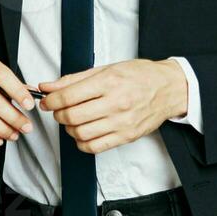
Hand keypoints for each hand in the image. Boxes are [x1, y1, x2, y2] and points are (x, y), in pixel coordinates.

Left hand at [37, 59, 187, 154]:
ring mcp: (122, 122)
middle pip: (72, 117)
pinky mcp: (127, 136)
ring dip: (69, 129)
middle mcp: (116, 103)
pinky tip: (84, 133)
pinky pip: (95, 147)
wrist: (169, 88)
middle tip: (59, 110)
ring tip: (73, 120)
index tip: (47, 101)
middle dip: (58, 114)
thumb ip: (74, 79)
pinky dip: (82, 142)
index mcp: (109, 82)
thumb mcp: (106, 68)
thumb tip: (47, 86)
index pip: (68, 96)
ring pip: (81, 134)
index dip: (51, 101)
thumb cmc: (139, 75)